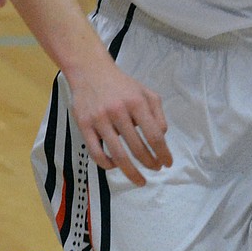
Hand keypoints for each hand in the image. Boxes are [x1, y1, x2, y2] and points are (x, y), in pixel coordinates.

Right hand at [65, 58, 170, 185]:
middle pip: (138, 148)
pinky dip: (108, 165)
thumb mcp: (145, 93)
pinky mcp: (84, 125)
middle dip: (150, 164)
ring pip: (118, 155)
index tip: (167, 163)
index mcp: (136, 102)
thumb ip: (158, 114)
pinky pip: (96, 153)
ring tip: (139, 179)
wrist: (89, 70)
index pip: (154, 135)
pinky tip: (115, 166)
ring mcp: (100, 119)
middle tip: (155, 169)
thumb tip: (161, 137)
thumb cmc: (121, 85)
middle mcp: (118, 111)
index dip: (163, 153)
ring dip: (132, 172)